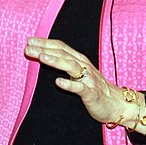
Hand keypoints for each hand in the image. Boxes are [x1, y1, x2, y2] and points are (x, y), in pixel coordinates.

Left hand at [23, 37, 145, 134]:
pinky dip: (69, 84)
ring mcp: (88, 79)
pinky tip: (58, 82)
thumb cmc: (95, 88)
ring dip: (55, 61)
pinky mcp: (91, 93)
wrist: (117, 104)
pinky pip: (79, 88)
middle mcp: (84, 66)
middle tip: (28, 47)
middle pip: (63, 53)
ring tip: (41, 57)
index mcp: (79, 60)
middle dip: (44, 49)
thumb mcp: (80, 73)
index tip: (29, 40)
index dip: (45, 43)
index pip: (61, 47)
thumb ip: (65, 64)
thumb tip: (44, 56)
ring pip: (71, 66)